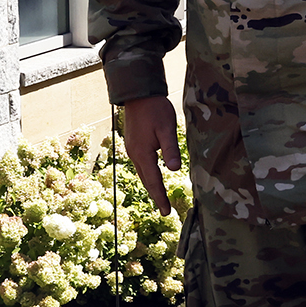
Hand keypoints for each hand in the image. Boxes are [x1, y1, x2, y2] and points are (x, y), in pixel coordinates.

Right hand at [121, 95, 182, 212]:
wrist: (138, 94)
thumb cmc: (155, 109)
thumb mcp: (166, 128)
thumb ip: (170, 149)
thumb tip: (173, 169)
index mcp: (143, 153)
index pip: (153, 181)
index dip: (160, 197)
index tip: (166, 212)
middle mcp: (135, 154)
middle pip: (146, 180)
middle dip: (155, 195)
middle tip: (164, 210)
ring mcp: (132, 149)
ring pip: (142, 173)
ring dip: (151, 185)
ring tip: (159, 197)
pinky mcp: (133, 144)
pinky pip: (141, 164)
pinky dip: (147, 174)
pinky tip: (152, 176)